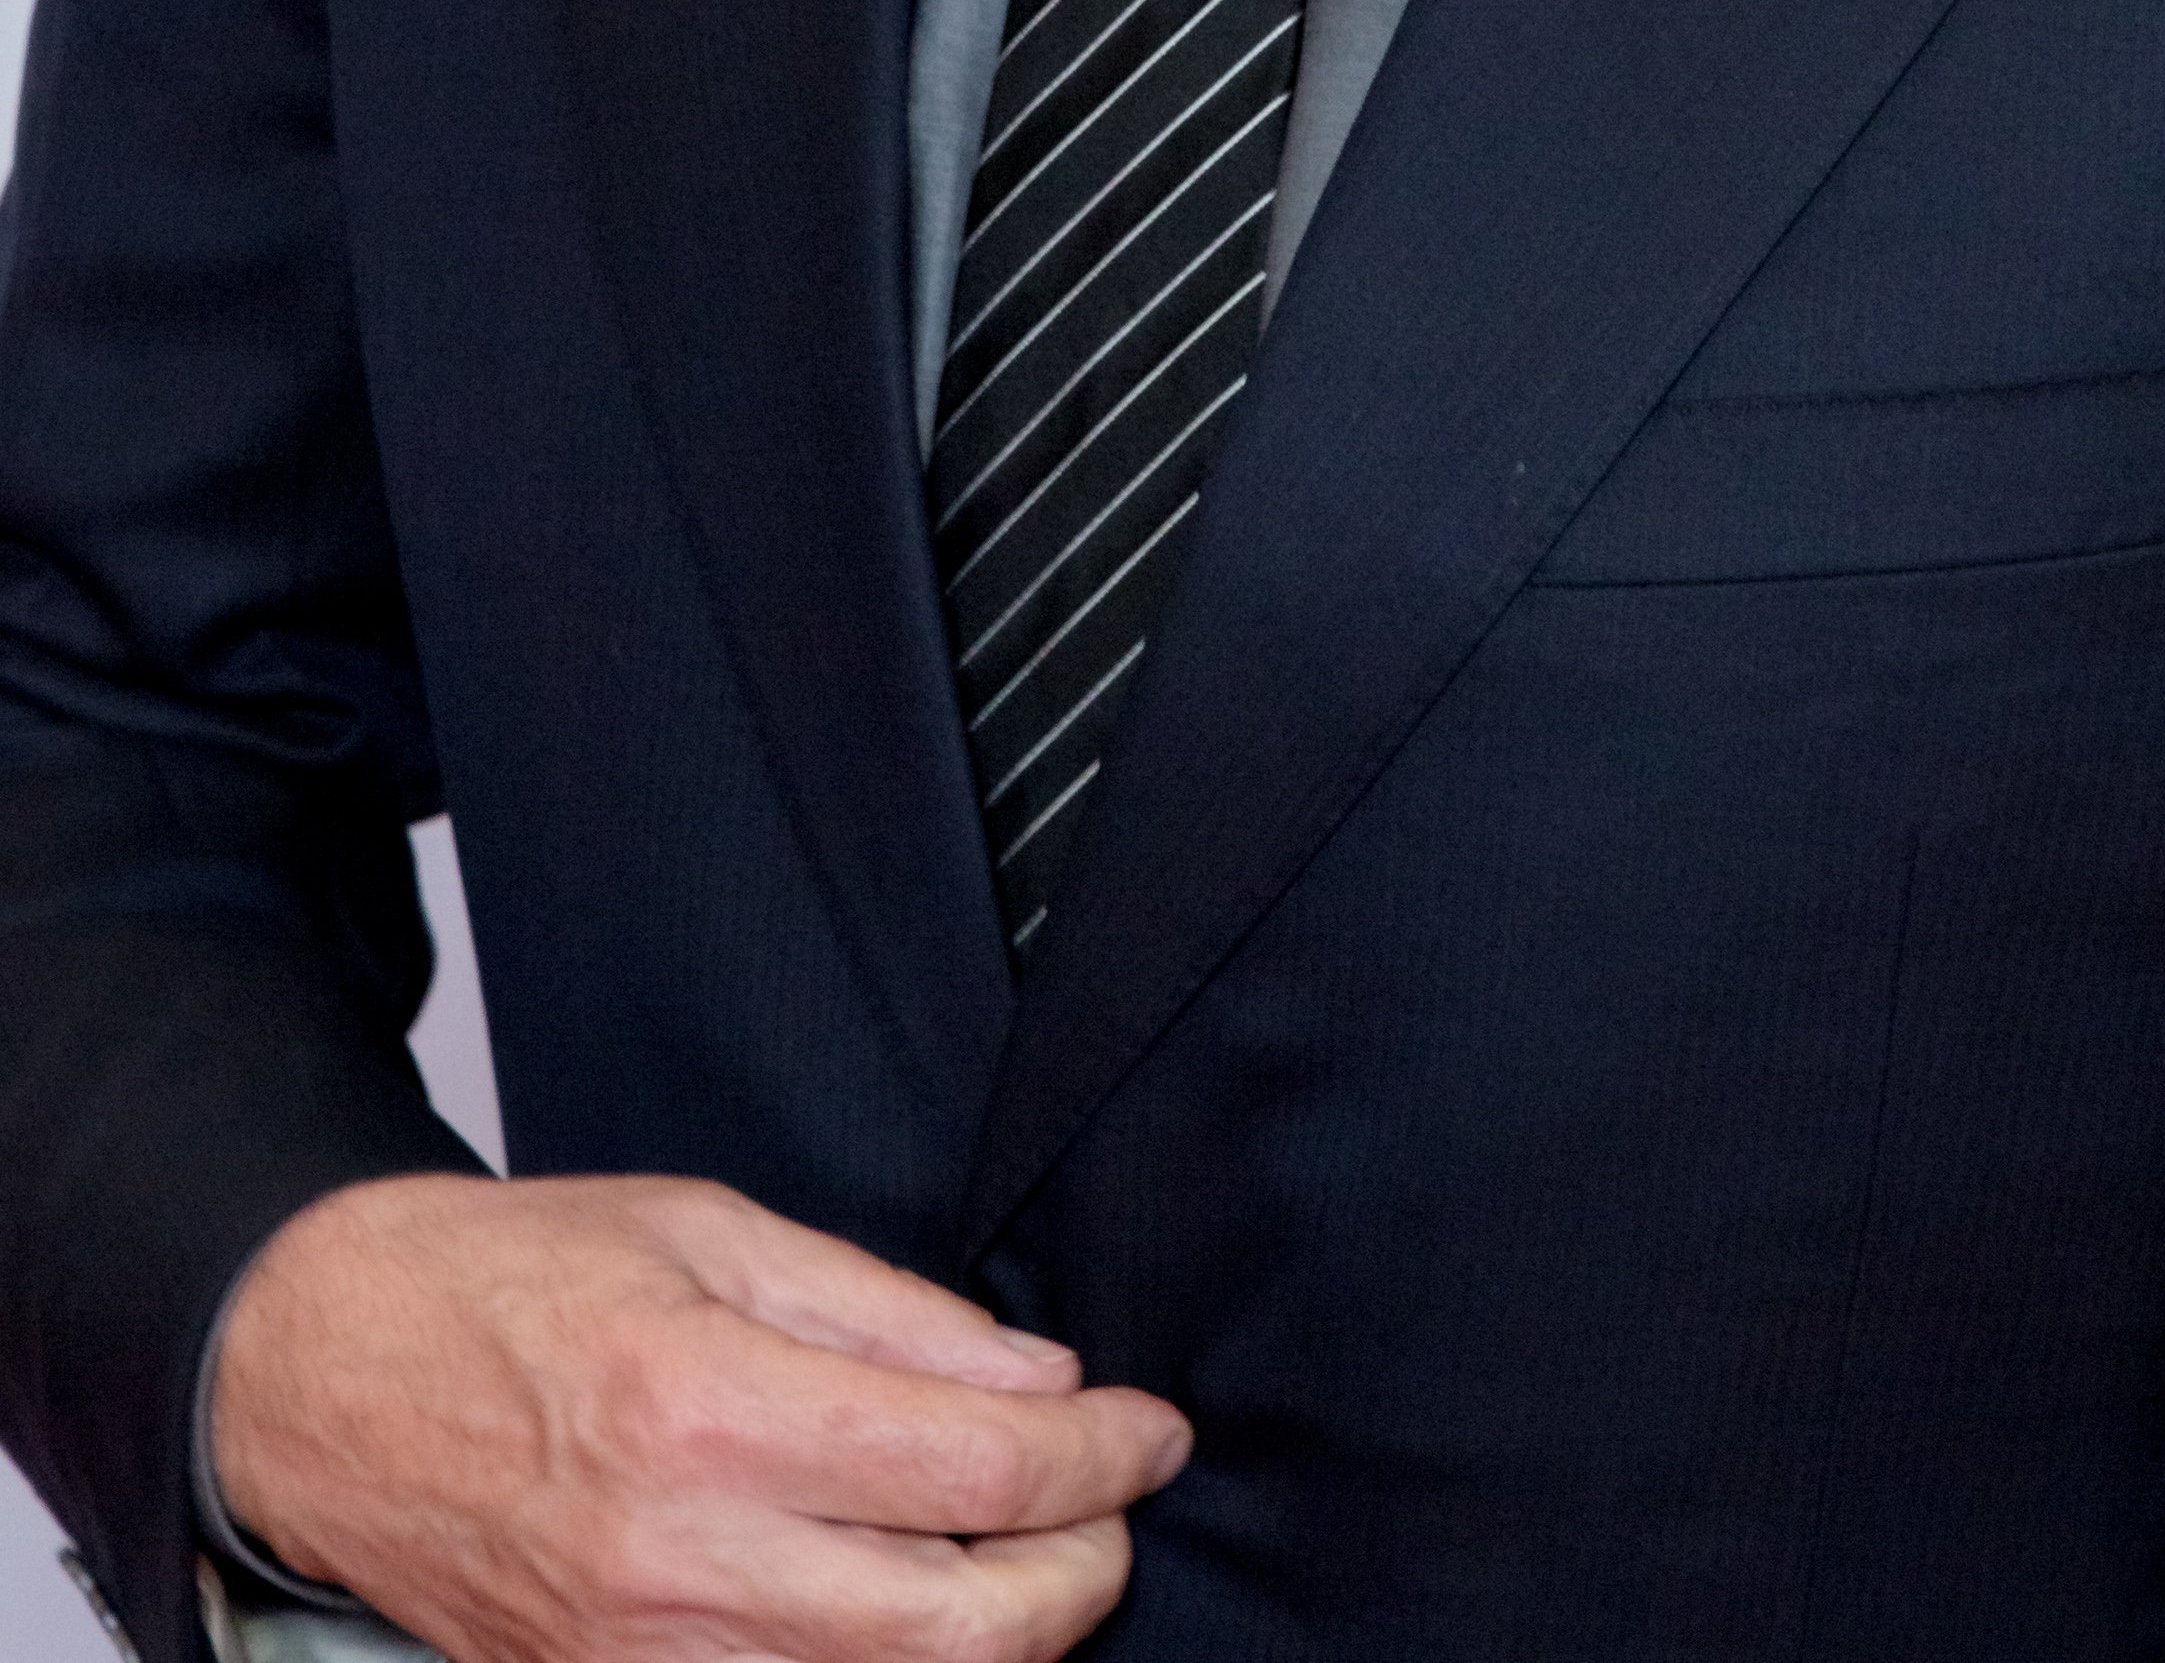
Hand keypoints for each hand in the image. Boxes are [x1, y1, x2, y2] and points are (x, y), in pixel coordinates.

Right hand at [209, 1171, 1189, 1661]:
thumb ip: (885, 1313)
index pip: (974, 1464)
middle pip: (962, 1627)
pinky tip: (922, 1620)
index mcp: (713, 1407)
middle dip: (1082, 1570)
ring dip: (1000, 1645)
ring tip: (1034, 1562)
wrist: (327, 1382)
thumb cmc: (511, 1281)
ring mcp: (644, 1662)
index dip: (1100, 1454)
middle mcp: (684, 1560)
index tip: (1150, 1428)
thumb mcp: (711, 1232)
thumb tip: (1034, 1376)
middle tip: (1114, 1504)